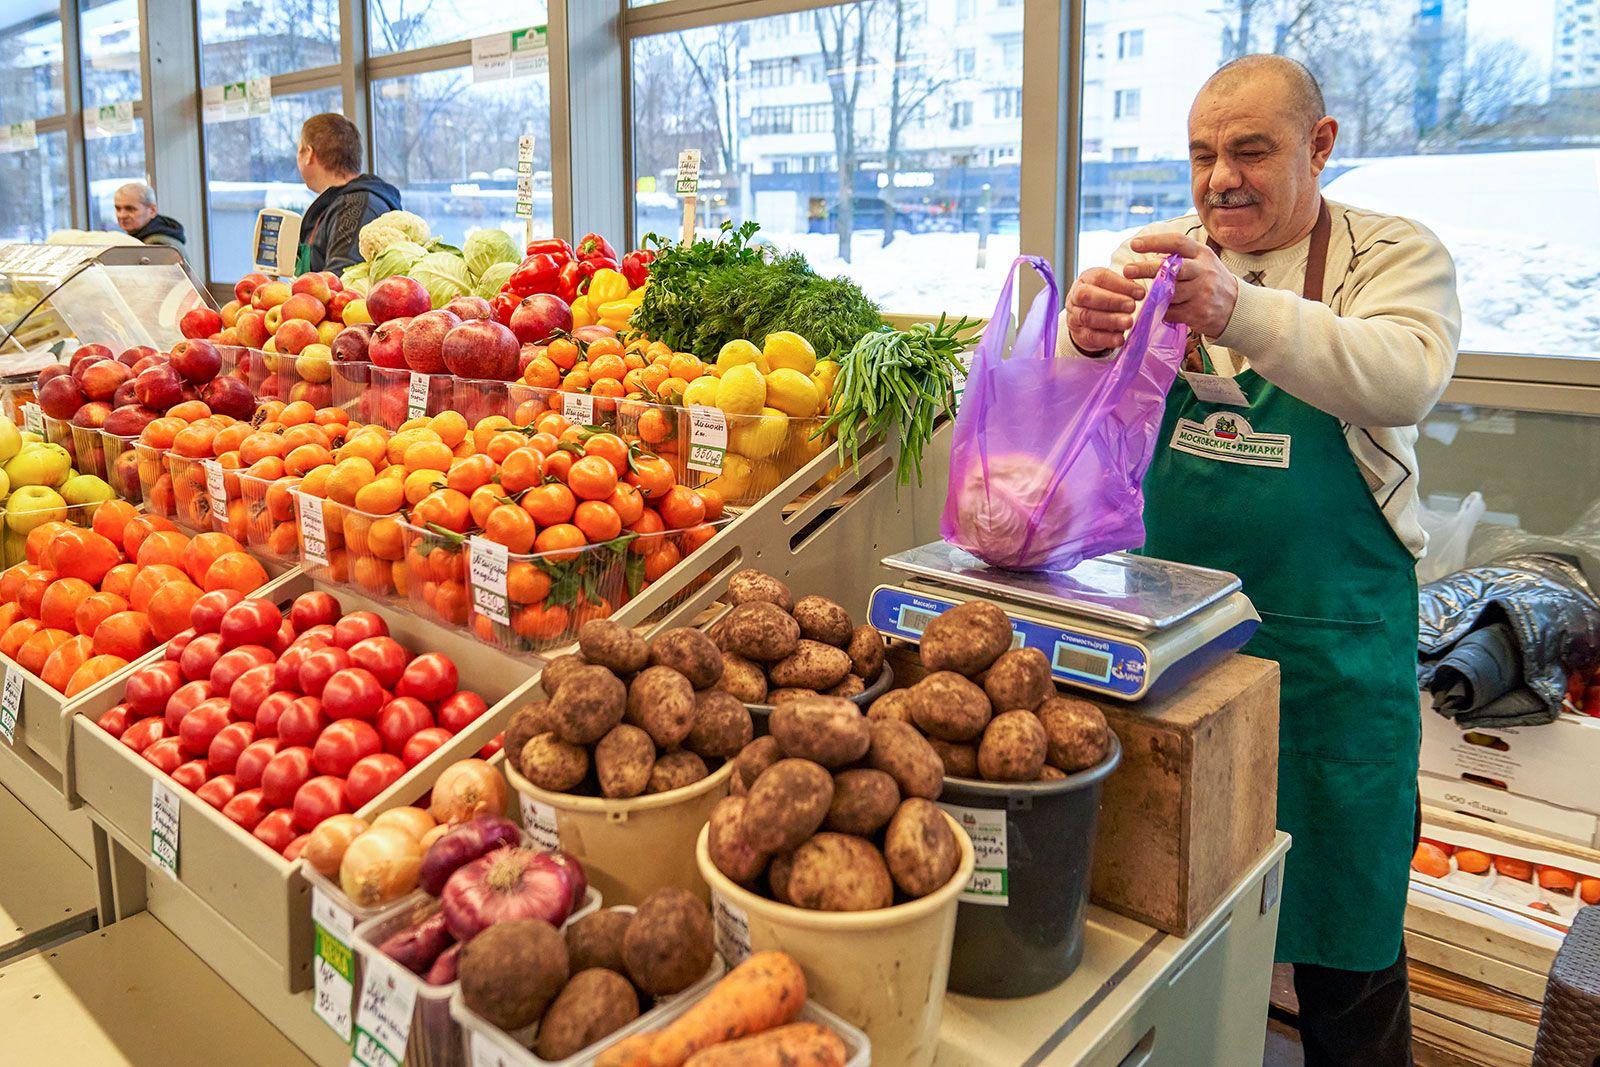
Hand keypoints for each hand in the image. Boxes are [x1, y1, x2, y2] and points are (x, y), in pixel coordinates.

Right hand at [1064, 267, 1145, 352]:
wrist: (1084, 318)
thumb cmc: (1102, 298)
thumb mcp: (1111, 287)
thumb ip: (1124, 287)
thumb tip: (1139, 292)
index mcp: (1086, 280)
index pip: (1100, 277)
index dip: (1120, 284)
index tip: (1140, 293)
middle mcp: (1075, 297)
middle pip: (1088, 296)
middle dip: (1111, 301)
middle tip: (1131, 306)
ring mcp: (1074, 316)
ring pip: (1088, 317)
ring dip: (1111, 320)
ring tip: (1128, 322)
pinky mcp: (1079, 335)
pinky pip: (1091, 337)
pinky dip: (1107, 339)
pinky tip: (1120, 339)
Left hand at [1123, 233, 1238, 337]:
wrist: (1236, 306)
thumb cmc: (1210, 280)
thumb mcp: (1201, 262)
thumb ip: (1179, 257)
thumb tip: (1148, 253)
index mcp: (1202, 254)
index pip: (1178, 242)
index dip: (1155, 242)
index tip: (1134, 244)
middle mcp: (1204, 271)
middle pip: (1172, 268)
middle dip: (1147, 269)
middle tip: (1127, 270)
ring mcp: (1202, 293)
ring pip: (1169, 293)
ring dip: (1152, 294)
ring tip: (1140, 293)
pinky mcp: (1199, 313)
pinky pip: (1171, 312)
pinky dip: (1161, 311)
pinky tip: (1157, 308)